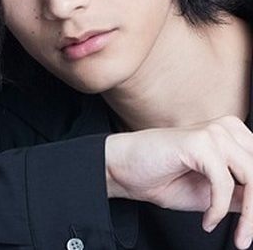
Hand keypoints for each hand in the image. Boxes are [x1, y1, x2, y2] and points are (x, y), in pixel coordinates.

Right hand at [105, 116, 252, 249]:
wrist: (125, 169)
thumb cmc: (162, 177)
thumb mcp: (214, 194)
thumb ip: (242, 196)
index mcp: (232, 135)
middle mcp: (226, 128)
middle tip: (247, 236)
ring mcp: (212, 132)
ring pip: (251, 176)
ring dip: (250, 214)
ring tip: (238, 236)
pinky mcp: (198, 142)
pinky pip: (224, 183)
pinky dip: (219, 209)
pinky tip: (208, 220)